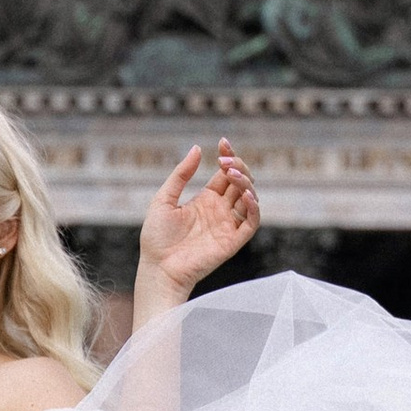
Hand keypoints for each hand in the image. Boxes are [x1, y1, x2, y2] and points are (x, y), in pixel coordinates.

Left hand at [134, 138, 260, 302]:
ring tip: (231, 174)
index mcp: (206, 200)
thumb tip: (197, 148)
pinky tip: (246, 194)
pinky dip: (253, 207)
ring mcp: (227, 225)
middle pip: (241, 182)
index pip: (226, 174)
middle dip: (238, 166)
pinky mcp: (232, 241)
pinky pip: (251, 222)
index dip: (228, 156)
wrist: (157, 268)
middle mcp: (220, 210)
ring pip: (249, 198)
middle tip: (225, 161)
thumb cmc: (156, 237)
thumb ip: (180, 175)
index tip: (223, 143)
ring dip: (246, 182)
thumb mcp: (163, 199)